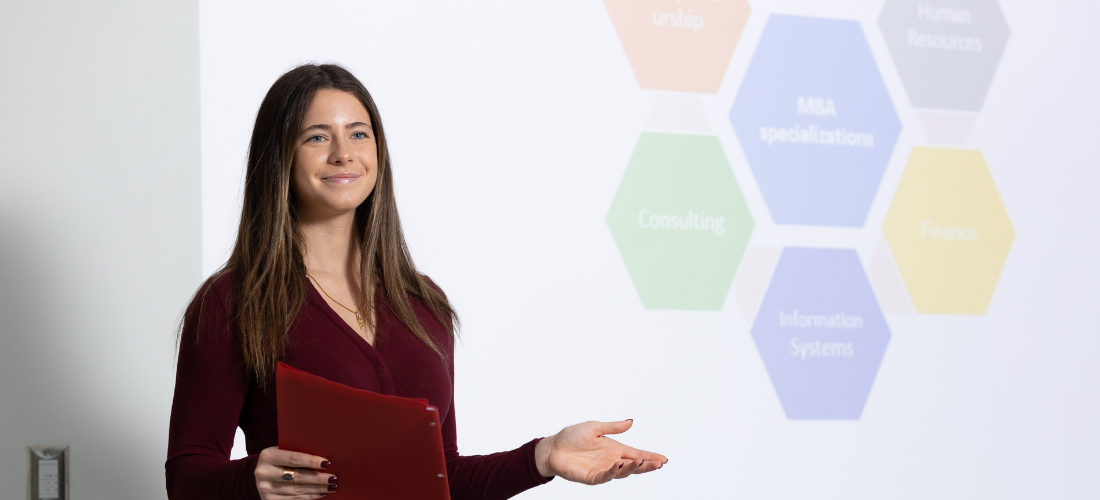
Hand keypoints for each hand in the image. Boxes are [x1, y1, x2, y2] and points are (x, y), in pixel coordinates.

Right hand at [255, 447, 337, 498]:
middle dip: (318, 478)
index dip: (312, 461)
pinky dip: (310, 496)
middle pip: (297, 477)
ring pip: (297, 490)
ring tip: (331, 486)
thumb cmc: (278, 459)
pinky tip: (321, 493)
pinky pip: (294, 499)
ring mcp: (266, 488)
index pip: (294, 459)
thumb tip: (323, 457)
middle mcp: (264, 472)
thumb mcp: (282, 451)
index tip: (327, 463)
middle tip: (333, 478)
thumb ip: (296, 451)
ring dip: (317, 489)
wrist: (260, 474)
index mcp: (268, 456)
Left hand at [535, 420, 666, 484]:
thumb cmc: (571, 437)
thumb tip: (631, 422)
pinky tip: (620, 465)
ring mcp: (603, 470)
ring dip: (633, 468)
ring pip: (623, 472)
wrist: (553, 448)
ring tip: (641, 462)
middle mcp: (611, 460)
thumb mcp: (595, 427)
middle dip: (648, 465)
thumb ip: (613, 427)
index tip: (664, 458)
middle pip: (634, 466)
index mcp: (614, 449)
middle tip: (659, 463)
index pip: (636, 453)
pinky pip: (606, 476)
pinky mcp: (592, 477)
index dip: (650, 456)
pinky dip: (615, 471)